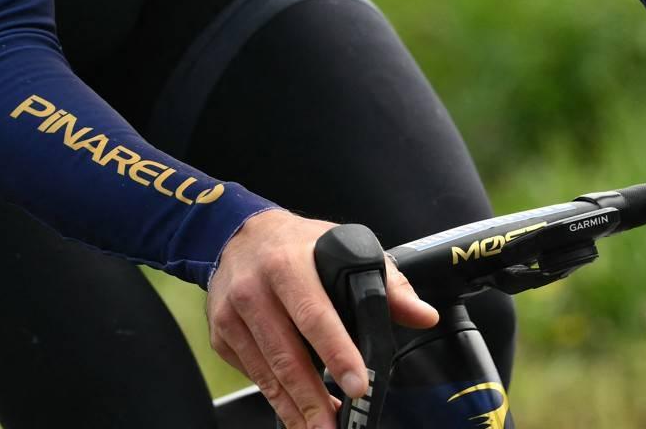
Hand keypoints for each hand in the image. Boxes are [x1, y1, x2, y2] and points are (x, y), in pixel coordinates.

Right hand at [206, 209, 440, 428]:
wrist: (238, 236)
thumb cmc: (298, 245)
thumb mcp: (344, 248)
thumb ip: (388, 284)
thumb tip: (424, 316)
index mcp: (289, 265)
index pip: (315, 315)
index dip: (337, 353)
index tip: (358, 384)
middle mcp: (255, 290)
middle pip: (287, 355)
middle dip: (313, 399)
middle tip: (334, 427)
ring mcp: (233, 316)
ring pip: (267, 373)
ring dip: (295, 408)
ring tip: (319, 428)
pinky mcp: (222, 336)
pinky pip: (253, 374)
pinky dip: (277, 397)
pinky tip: (298, 409)